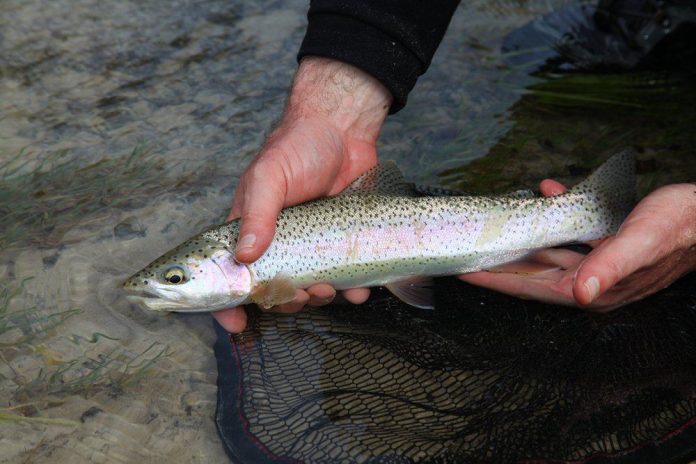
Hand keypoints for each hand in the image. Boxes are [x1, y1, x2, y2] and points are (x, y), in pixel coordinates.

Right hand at [213, 57, 390, 332]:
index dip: (226, 304)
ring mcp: (309, 246)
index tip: (235, 324)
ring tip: (328, 289)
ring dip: (317, 300)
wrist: (344, 131)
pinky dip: (350, 292)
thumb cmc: (297, 148)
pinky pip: (343, 279)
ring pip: (308, 290)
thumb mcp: (269, 177)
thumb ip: (255, 215)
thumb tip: (244, 258)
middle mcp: (276, 244)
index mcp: (248, 231)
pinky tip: (359, 291)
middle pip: (271, 290)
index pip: (228, 275)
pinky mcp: (339, 245)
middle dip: (283, 302)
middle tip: (298, 296)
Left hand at [460, 181, 695, 310]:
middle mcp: (590, 280)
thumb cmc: (680, 228)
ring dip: (522, 241)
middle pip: (531, 274)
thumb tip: (579, 294)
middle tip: (467, 251)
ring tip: (495, 229)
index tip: (465, 272)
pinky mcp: (605, 245)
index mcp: (592, 286)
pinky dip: (556, 215)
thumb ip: (609, 267)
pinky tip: (548, 193)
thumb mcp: (641, 241)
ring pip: (547, 254)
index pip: (530, 288)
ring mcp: (597, 263)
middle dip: (499, 263)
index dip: (496, 280)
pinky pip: (570, 234)